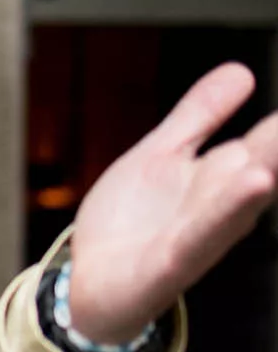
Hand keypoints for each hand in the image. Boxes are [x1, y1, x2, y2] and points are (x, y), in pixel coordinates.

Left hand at [69, 63, 277, 342]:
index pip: (267, 143)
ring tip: (266, 171)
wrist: (91, 281)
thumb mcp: (162, 154)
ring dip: (252, 192)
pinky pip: (195, 241)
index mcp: (222, 178)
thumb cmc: (134, 220)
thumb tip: (241, 70)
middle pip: (258, 171)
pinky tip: (237, 199)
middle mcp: (219, 207)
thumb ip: (199, 116)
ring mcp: (196, 238)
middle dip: (277, 149)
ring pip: (232, 211)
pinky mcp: (168, 265)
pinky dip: (215, 220)